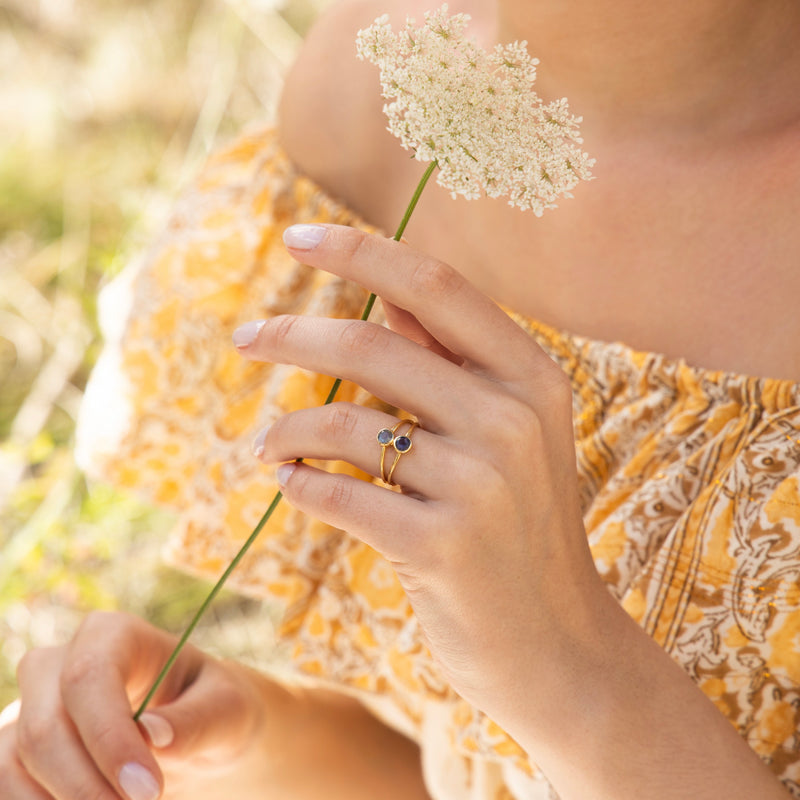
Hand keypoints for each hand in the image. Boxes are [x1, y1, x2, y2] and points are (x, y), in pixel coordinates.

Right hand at [0, 612, 268, 799]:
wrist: (199, 732)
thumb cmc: (215, 709)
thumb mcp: (228, 709)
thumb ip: (198, 719)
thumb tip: (154, 734)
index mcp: (114, 635)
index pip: (88, 676)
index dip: (108, 737)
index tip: (147, 790)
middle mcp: (60, 662)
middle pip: (43, 727)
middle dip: (86, 786)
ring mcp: (30, 706)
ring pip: (15, 764)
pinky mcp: (16, 750)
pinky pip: (5, 788)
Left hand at [236, 224, 609, 730]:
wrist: (557, 645)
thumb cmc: (518, 530)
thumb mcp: (507, 435)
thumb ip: (449, 360)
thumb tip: (380, 289)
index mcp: (532, 376)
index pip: (436, 286)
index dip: (362, 251)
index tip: (299, 236)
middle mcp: (512, 418)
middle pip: (372, 342)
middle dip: (292, 334)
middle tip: (247, 338)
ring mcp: (481, 483)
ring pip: (345, 420)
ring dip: (288, 427)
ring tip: (269, 445)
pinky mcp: (442, 545)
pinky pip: (338, 491)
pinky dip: (301, 482)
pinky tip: (294, 484)